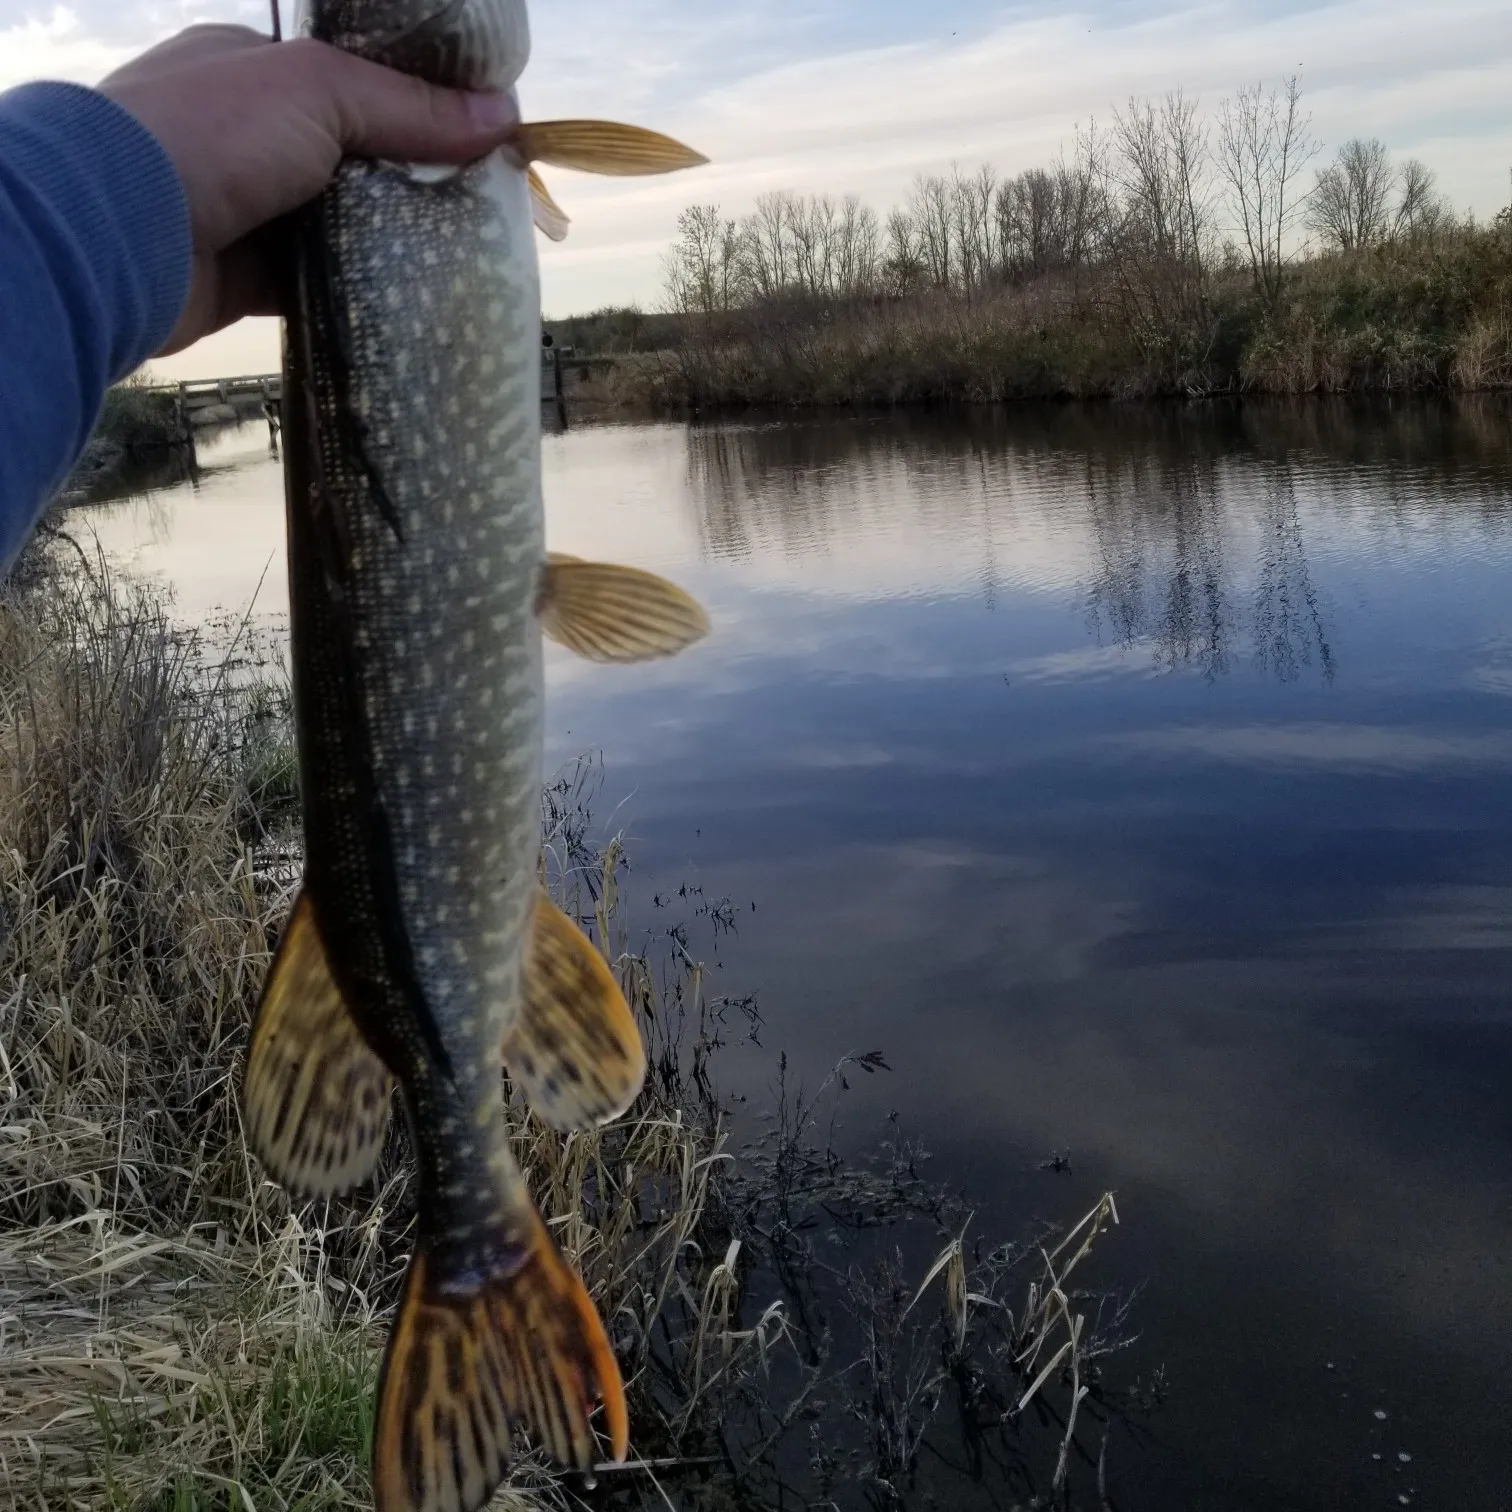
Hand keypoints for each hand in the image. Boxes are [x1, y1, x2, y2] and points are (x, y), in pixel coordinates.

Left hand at [98, 25, 518, 354]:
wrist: (117, 234)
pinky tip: (410, 298)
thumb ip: (409, 106)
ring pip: (337, 225)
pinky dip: (358, 290)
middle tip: (480, 204)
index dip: (414, 103)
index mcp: (252, 68)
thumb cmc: (211, 134)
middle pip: (351, 157)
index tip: (475, 132)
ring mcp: (243, 208)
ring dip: (388, 240)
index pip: (350, 80)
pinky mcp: (244, 277)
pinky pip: (317, 283)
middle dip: (411, 180)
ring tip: (462, 254)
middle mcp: (244, 135)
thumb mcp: (320, 92)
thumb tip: (504, 119)